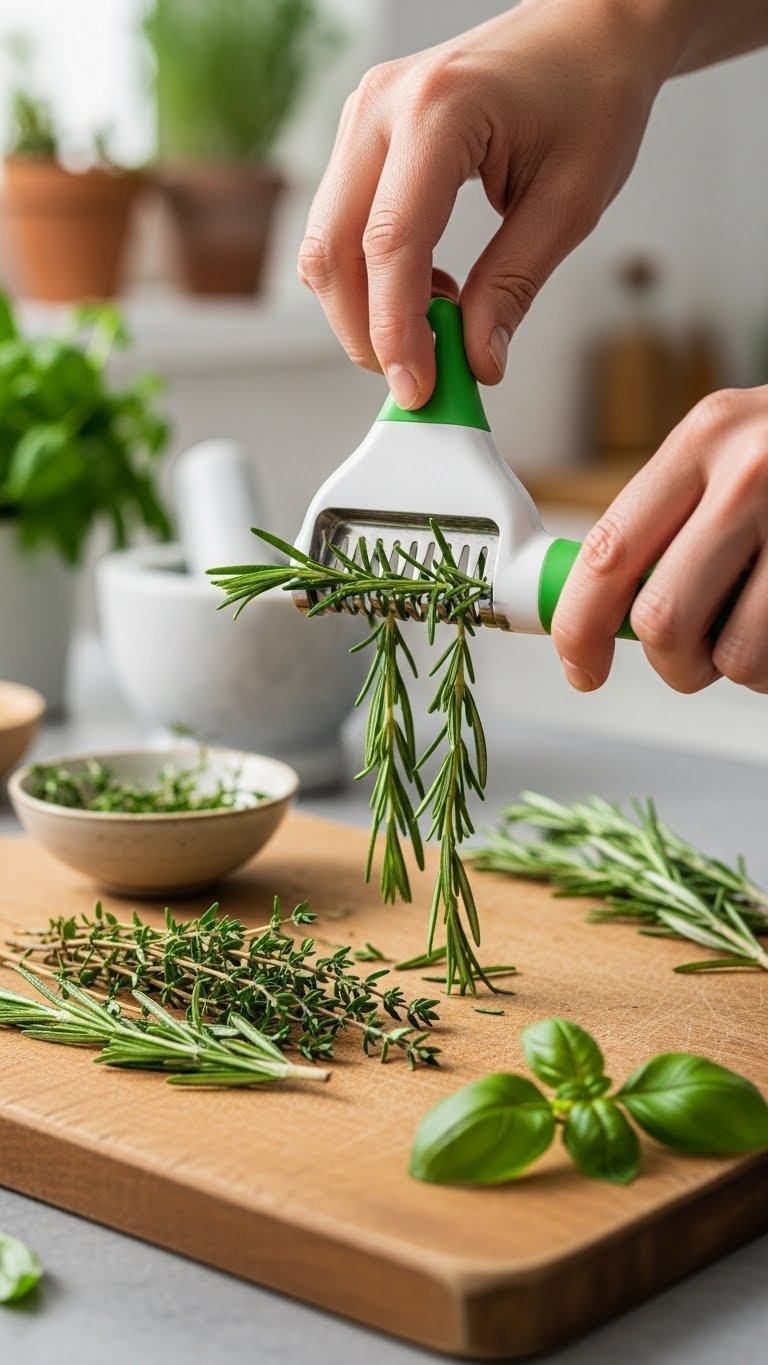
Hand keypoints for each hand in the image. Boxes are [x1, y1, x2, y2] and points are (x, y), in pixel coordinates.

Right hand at [298, 0, 664, 408]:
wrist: (590, 31)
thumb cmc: (592, 94)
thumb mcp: (570, 203)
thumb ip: (514, 285)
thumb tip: (477, 361)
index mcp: (439, 111)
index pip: (391, 245)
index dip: (395, 331)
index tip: (417, 389)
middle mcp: (382, 107)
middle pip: (333, 250)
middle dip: (366, 331)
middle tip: (421, 375)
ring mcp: (363, 117)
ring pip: (326, 244)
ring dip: (366, 307)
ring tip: (438, 323)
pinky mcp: (363, 136)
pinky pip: (341, 225)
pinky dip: (372, 276)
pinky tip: (429, 287)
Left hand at [552, 386, 767, 693]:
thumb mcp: (731, 452)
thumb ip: (669, 519)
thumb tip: (602, 611)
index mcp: (704, 440)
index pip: (609, 552)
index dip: (579, 627)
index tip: (581, 665)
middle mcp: (753, 472)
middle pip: (663, 620)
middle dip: (671, 662)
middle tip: (691, 656)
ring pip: (735, 657)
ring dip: (741, 668)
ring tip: (761, 626)